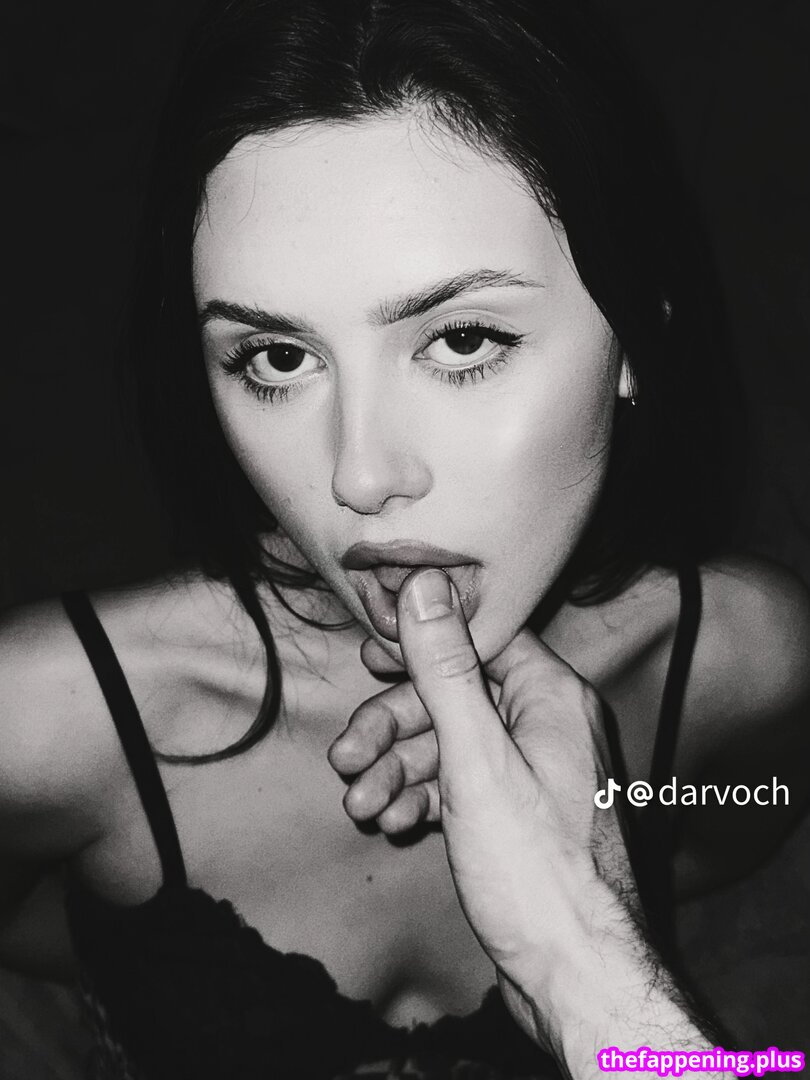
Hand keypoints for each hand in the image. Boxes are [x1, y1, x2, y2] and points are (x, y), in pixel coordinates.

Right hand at [330, 570, 716, 1071]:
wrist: (576, 976)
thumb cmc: (536, 869)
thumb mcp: (477, 760)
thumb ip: (447, 670)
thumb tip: (424, 584)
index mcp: (549, 697)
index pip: (479, 638)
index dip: (421, 644)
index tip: (370, 657)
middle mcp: (545, 726)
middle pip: (453, 698)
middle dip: (393, 728)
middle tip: (345, 756)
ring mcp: (531, 773)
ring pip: (449, 747)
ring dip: (397, 770)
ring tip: (359, 804)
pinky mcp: (515, 815)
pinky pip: (459, 787)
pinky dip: (422, 799)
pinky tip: (391, 822)